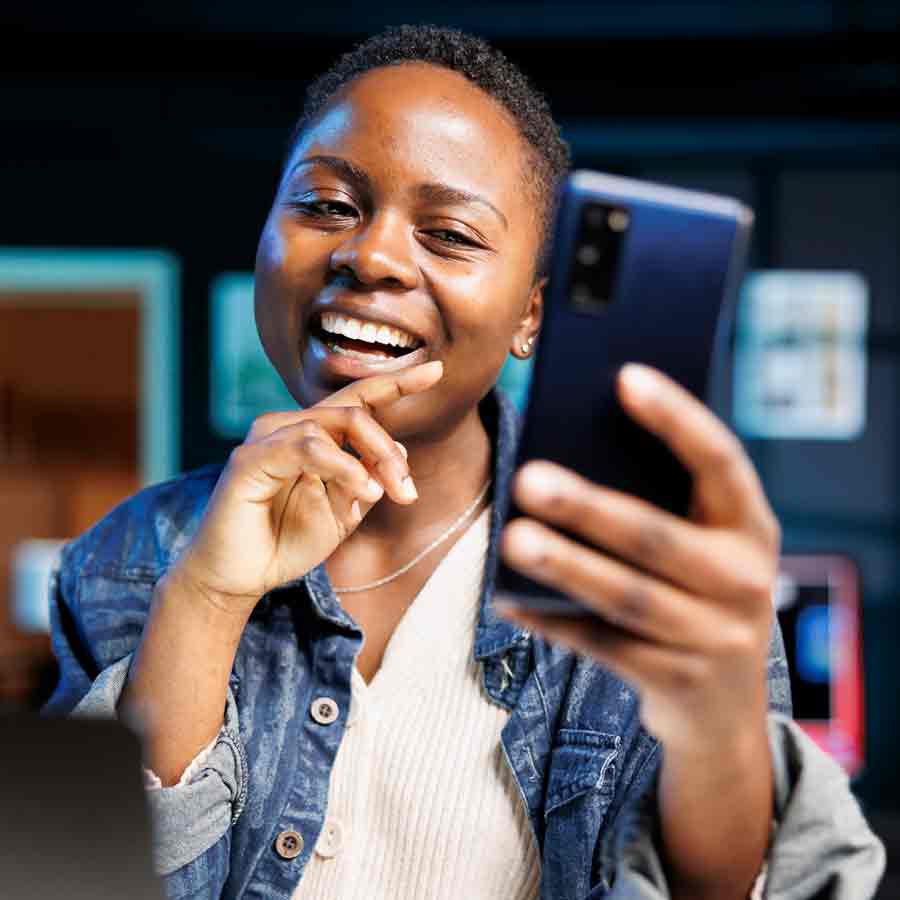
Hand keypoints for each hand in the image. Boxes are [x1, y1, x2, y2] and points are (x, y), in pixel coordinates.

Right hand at [172, 361, 442, 611]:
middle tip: (406, 492)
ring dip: (371, 459)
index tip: (437, 371)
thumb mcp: (342, 512)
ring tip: (383, 496)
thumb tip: (398, 455)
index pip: (360, 400)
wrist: (238, 578)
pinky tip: (362, 492)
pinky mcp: (250, 457)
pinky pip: (308, 446)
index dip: (398, 383)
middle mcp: (288, 427)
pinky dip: (342, 465)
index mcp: (313, 435)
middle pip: (356, 411)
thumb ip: (368, 480)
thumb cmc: (285, 541)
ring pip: (335, 422)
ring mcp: (267, 437)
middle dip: (389, 449)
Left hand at [498, 363, 779, 753]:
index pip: (720, 461)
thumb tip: (566, 451)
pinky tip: (509, 596)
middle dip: (590, 507)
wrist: (725, 707)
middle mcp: (746, 580)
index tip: (625, 376)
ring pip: (627, 595)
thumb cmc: (696, 593)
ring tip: (514, 536)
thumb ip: (659, 504)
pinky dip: (553, 619)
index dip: (676, 418)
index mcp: (752, 527)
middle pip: (657, 536)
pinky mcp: (680, 684)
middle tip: (528, 476)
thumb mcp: (701, 546)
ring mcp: (717, 638)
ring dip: (566, 564)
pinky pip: (604, 646)